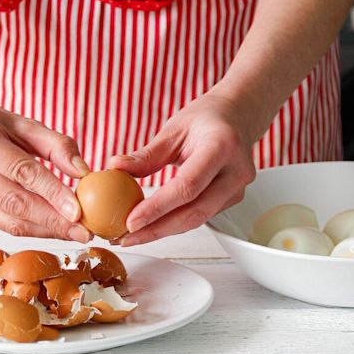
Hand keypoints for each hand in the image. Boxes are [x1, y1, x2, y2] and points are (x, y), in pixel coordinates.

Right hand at [0, 102, 91, 242]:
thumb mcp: (28, 125)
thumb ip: (58, 145)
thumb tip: (82, 172)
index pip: (21, 170)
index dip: (51, 192)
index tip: (77, 211)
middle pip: (13, 202)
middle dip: (52, 220)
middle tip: (83, 231)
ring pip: (8, 221)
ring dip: (46, 230)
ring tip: (75, 233)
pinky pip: (3, 224)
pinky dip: (34, 229)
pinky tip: (56, 230)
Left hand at [108, 93, 256, 245]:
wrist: (238, 116)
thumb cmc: (206, 118)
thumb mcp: (174, 129)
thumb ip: (147, 155)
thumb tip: (115, 168)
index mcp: (221, 146)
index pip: (187, 186)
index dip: (158, 208)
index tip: (130, 221)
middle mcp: (236, 170)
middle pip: (195, 211)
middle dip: (157, 229)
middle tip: (126, 237)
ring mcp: (238, 188)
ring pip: (199, 219)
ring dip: (164, 230)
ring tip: (132, 235)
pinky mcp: (234, 198)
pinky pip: (202, 215)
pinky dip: (176, 222)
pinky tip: (154, 224)